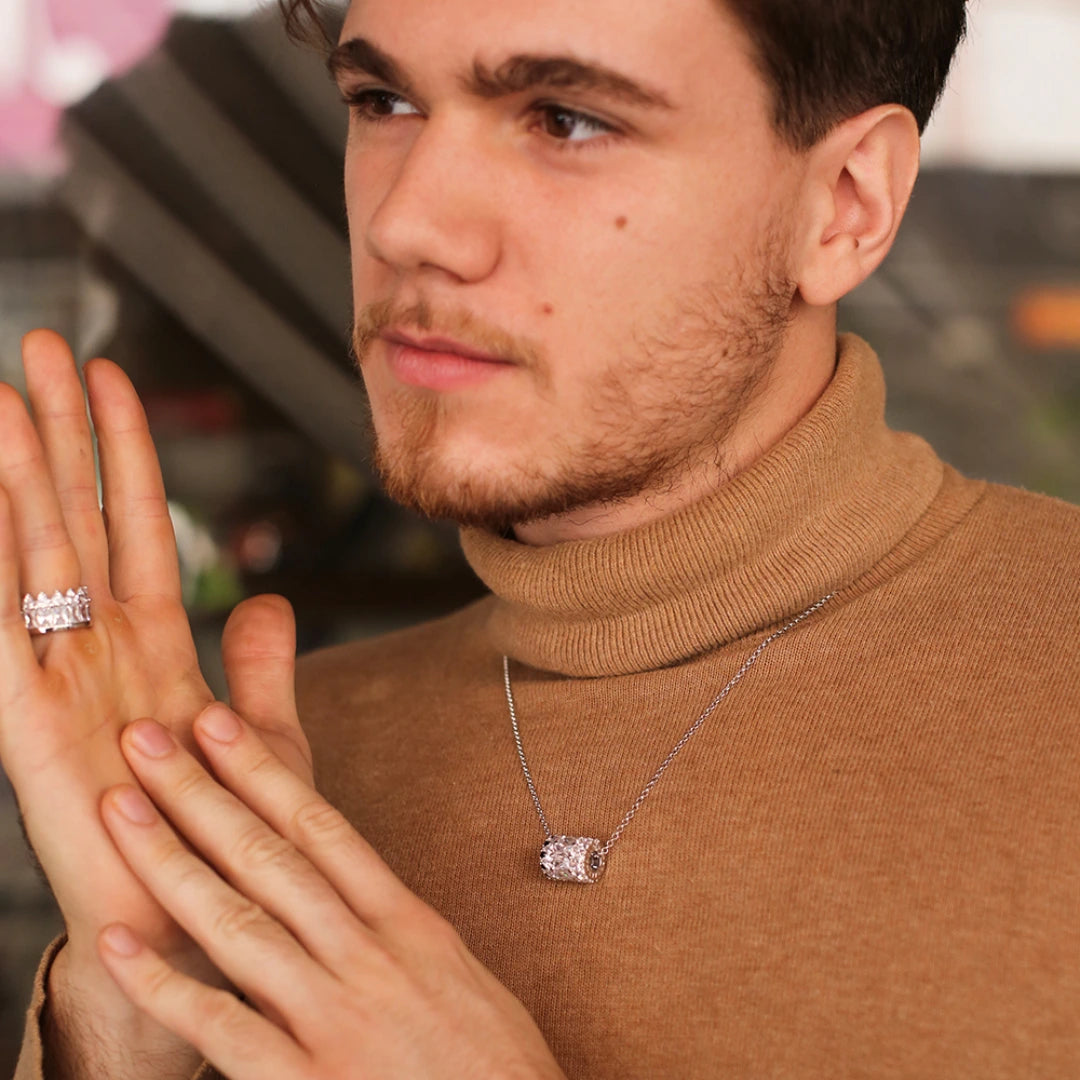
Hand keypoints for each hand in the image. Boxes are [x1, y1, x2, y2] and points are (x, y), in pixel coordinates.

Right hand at [0, 331, 311, 1071]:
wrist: (188, 916)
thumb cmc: (227, 830)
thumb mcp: (260, 733)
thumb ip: (258, 663)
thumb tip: (264, 600)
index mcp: (154, 641)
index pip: (138, 523)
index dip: (127, 453)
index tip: (116, 381)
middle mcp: (97, 646)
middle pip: (79, 517)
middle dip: (63, 433)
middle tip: (45, 347)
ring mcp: (55, 679)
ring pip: (35, 554)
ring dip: (21, 475)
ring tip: (5, 395)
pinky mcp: (23, 727)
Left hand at [95, 705, 567, 1079]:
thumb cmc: (496, 1065)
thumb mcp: (457, 976)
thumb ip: (401, 932)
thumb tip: (356, 894)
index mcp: (408, 925)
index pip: (323, 829)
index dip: (265, 772)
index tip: (220, 725)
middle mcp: (368, 956)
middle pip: (270, 857)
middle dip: (203, 792)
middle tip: (148, 736)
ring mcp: (336, 1017)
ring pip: (239, 921)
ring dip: (172, 861)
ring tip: (122, 809)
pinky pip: (223, 1025)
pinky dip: (164, 985)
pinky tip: (116, 947)